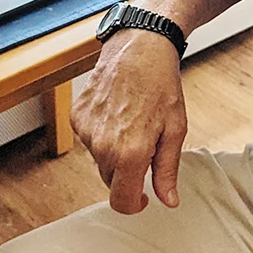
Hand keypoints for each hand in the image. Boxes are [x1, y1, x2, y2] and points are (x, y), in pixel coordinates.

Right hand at [70, 29, 186, 213]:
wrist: (139, 47)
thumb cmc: (161, 85)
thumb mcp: (175, 130)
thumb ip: (167, 170)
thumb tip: (168, 200)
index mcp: (130, 154)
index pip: (122, 202)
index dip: (135, 205)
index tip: (144, 197)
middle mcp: (103, 146)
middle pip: (111, 181)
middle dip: (128, 173)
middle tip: (146, 145)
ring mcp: (86, 131)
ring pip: (100, 159)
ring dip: (115, 151)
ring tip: (133, 122)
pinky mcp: (77, 116)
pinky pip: (90, 139)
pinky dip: (102, 134)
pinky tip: (118, 112)